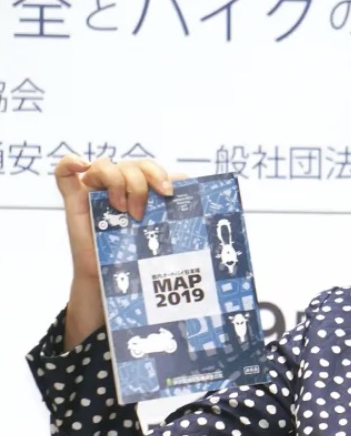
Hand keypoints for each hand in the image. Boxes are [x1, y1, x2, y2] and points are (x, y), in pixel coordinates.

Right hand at [55, 155, 178, 348]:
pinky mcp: (75, 200)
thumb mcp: (164, 230)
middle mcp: (121, 187)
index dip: (159, 173)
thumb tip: (192, 183)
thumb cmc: (142, 254)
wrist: (116, 281)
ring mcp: (96, 191)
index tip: (169, 192)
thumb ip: (178, 209)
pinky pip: (65, 172)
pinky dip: (71, 162)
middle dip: (140, 182)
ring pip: (105, 165)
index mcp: (143, 190)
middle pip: (130, 164)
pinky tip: (82, 164)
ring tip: (122, 209)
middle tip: (143, 210)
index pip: (149, 166)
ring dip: (117, 181)